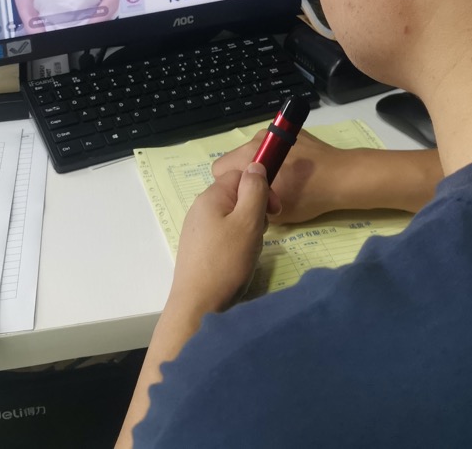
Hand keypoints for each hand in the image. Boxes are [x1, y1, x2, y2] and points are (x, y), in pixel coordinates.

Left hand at [168, 163, 275, 315]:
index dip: (261, 187)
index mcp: (210, 197)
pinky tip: (239, 260)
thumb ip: (255, 190)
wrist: (198, 306)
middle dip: (255, 210)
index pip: (241, 175)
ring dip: (248, 228)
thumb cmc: (226, 261)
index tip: (275, 211)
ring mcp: (197, 230)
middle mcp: (200, 209)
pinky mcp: (198, 249)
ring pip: (231, 217)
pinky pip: (223, 234)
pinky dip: (236, 243)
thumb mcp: (249, 222)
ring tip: (250, 250)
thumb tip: (255, 165)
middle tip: (262, 233)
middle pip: (236, 196)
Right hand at [213, 131, 347, 223]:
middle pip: (236, 159)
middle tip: (264, 193)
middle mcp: (258, 138)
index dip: (230, 187)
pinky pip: (272, 146)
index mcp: (249, 155)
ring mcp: (275, 132)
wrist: (342, 177)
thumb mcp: (273, 213)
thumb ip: (250, 204)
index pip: (219, 169)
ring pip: (255, 153)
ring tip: (282, 181)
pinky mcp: (291, 131)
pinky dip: (277, 157)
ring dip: (261, 166)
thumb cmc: (307, 196)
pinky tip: (294, 170)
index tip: (246, 198)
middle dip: (245, 176)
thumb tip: (243, 201)